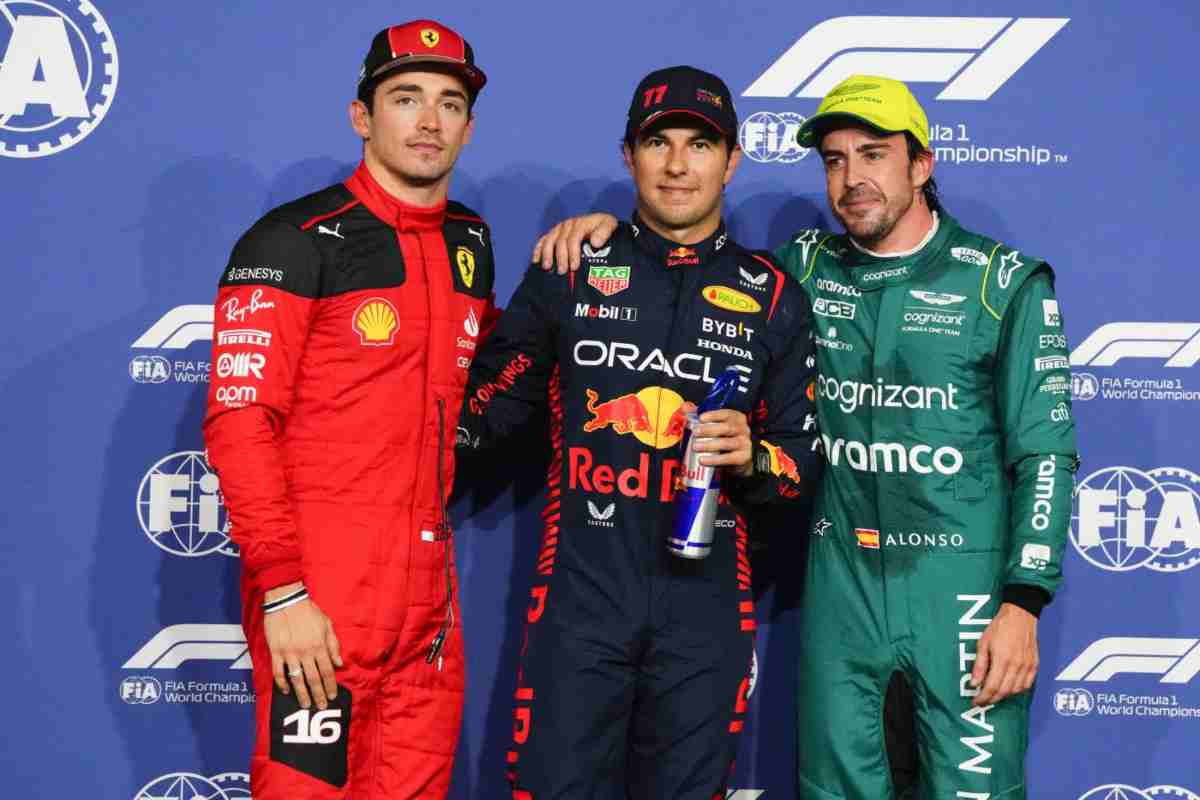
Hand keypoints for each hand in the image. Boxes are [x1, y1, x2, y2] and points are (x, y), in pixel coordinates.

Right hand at [263, 581, 343, 709]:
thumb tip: (339, 663)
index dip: (331, 685)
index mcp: (320, 646)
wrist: (287, 601)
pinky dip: (282, 683)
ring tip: (305, 705)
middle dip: (319, 695)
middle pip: (314, 679)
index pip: (328, 671)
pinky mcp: (276, 652)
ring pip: (297, 679)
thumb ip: (333, 645)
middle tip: (322, 706)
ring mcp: (290, 653)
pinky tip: (286, 691)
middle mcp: (306, 652)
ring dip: (302, 694)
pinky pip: (278, 672)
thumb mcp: (327, 625)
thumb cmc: (309, 611)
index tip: (333, 696)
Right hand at [531, 213, 619, 273]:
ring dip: (547, 254)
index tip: (574, 266)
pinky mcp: (554, 234)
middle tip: (562, 271)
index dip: (573, 252)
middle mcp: (568, 224)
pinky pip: (543, 240)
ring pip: (549, 240)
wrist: (599, 224)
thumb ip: (604, 232)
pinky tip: (536, 260)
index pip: (574, 238)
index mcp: (581, 223)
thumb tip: (595, 243)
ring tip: (547, 267)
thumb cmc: (604, 227)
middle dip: (561, 257)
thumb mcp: (610, 225)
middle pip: (561, 241)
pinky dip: (538, 250)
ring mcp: (559, 229)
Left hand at [688, 406, 752, 476]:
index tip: (701, 418)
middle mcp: (743, 429)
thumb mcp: (715, 425)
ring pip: (727, 443)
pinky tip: (702, 460)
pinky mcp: (743, 457)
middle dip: (709, 429)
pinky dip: (714, 459)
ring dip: (709, 445)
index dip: (714, 415)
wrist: (738, 458)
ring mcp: (744, 443)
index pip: (727, 414)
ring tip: (695, 447)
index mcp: (737, 418)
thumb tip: (685, 407)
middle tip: (695, 432)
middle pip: (727, 428)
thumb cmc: (724, 438)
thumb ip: (701, 416)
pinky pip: (728, 458)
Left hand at [970, 602, 1037, 706]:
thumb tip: (974, 683)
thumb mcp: (983, 643)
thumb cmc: (1000, 627)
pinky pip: (1027, 685)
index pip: (992, 687)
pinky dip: (1017, 690)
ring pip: (1016, 690)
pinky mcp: (1035, 665)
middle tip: (983, 700)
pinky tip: (1009, 688)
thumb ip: (979, 665)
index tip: (976, 701)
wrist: (1020, 615)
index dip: (983, 697)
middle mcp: (1017, 665)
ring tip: (994, 694)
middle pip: (1004, 691)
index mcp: (1003, 659)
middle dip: (992, 699)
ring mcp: (1028, 666)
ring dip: (1004, 695)